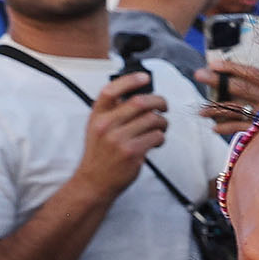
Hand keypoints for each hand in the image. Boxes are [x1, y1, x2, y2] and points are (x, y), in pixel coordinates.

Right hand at [72, 69, 170, 197]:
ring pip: (152, 119)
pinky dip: (161, 137)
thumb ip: (113, 112)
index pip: (110, 91)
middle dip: (158, 101)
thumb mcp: (97, 128)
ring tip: (160, 128)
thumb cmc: (100, 153)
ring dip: (163, 122)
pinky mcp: (132, 152)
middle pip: (139, 102)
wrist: (94, 181)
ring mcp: (119, 139)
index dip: (130, 80)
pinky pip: (156, 136)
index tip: (145, 78)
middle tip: (164, 106)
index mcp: (97, 116)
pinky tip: (156, 142)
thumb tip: (140, 94)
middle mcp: (106, 126)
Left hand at [195, 56, 258, 123]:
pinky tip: (214, 127)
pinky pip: (238, 127)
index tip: (213, 63)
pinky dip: (225, 128)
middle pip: (238, 88)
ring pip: (234, 109)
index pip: (249, 72)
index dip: (231, 67)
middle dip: (217, 81)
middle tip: (199, 74)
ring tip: (201, 111)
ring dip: (215, 109)